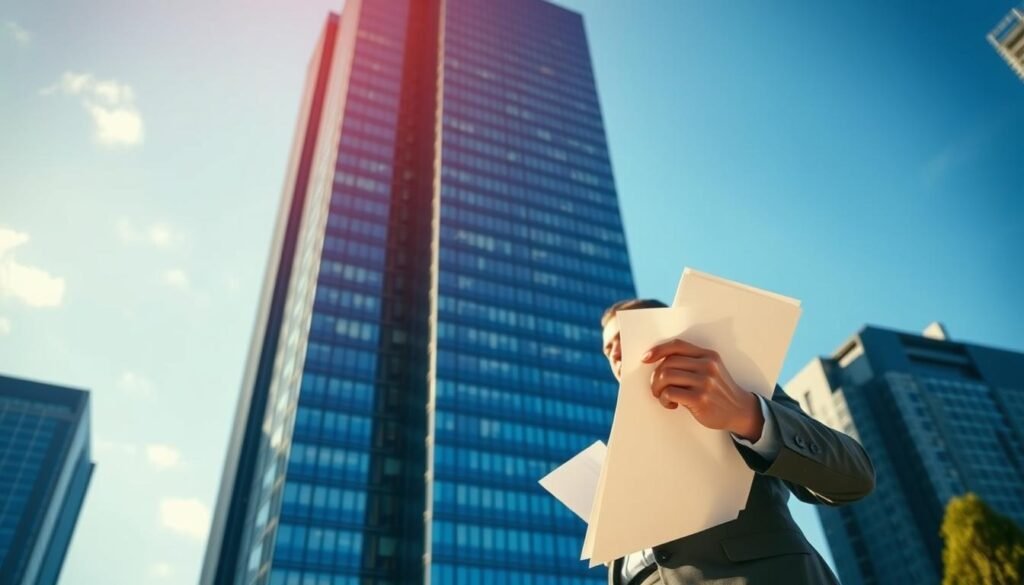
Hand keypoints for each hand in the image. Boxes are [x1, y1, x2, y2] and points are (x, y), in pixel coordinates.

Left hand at [642, 339, 763, 441]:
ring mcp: (704, 382)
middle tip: (658, 388)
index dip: (658, 350)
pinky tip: (672, 404)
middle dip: (656, 376)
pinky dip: (664, 399)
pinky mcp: (700, 398)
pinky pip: (669, 393)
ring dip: (658, 388)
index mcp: (708, 355)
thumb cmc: (718, 391)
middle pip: (667, 363)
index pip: (677, 345)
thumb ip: (691, 362)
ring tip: (663, 396)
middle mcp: (707, 365)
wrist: (739, 411)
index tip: (645, 359)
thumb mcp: (711, 370)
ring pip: (665, 376)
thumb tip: (658, 361)